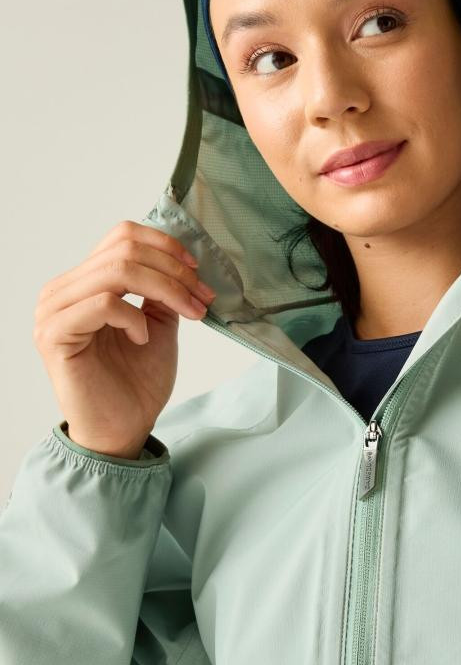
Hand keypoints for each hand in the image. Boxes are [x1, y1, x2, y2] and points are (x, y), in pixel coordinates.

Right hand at [32, 220, 216, 458]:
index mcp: (86, 282)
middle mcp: (64, 290)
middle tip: (203, 297)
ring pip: (117, 272)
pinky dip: (134, 317)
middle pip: (124, 251)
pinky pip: (103, 304)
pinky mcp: (55, 335)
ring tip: (189, 314)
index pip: (122, 236)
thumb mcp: (159, 324)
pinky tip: (144, 338)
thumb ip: (162, 292)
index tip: (197, 271)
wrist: (124, 427)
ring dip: (166, 290)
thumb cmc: (136, 382)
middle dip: (175, 272)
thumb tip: (183, 264)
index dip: (166, 246)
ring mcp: (55, 311)